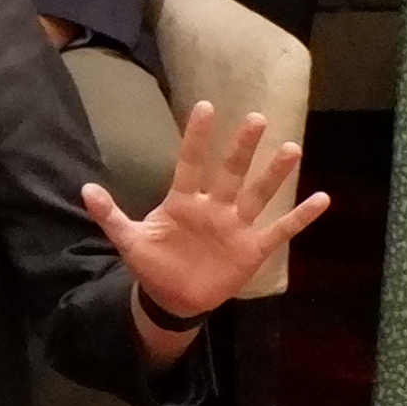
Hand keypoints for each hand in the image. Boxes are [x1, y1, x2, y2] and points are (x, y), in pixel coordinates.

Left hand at [83, 95, 328, 330]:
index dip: (196, 137)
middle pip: (230, 172)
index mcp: (183, 201)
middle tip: (255, 118)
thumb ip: (109, 215)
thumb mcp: (128, 240)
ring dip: (275, 174)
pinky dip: (300, 217)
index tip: (204, 106)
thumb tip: (84, 189)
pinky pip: (280, 230)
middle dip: (242, 148)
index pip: (190, 162)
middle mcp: (214, 207)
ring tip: (291, 149)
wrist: (172, 298)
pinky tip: (322, 198)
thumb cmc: (153, 263)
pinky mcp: (252, 249)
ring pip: (258, 195)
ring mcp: (236, 226)